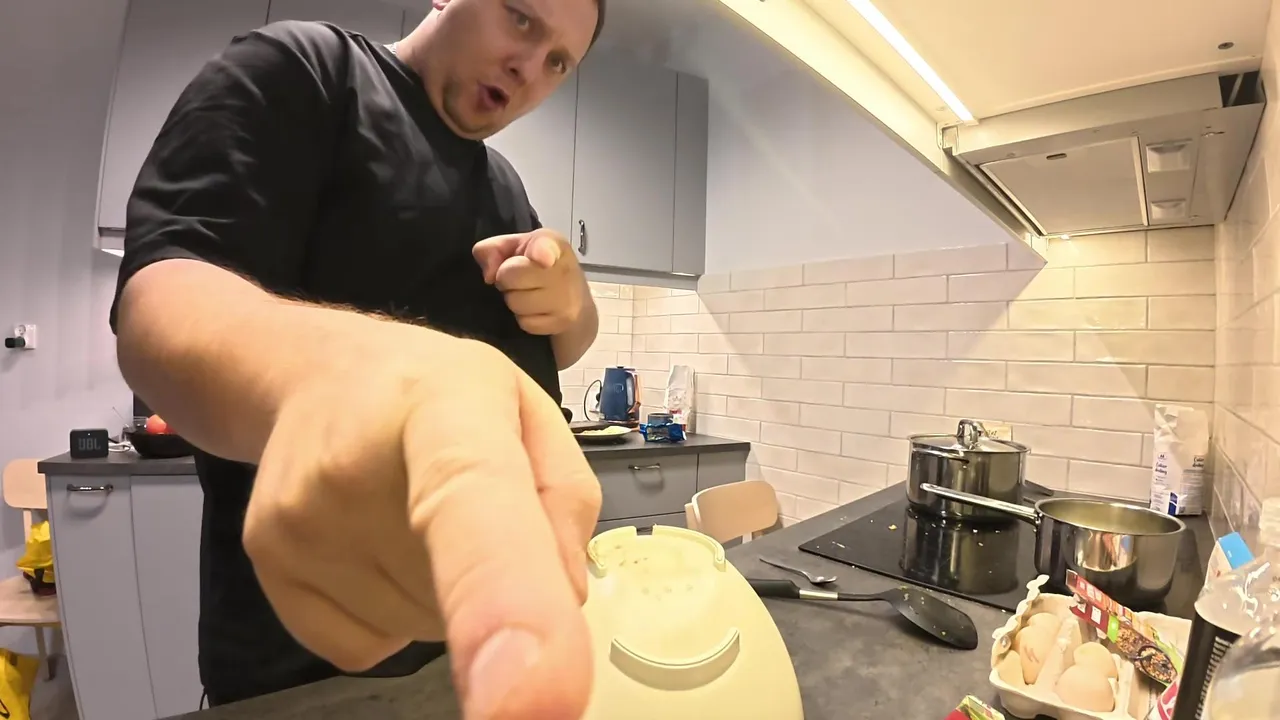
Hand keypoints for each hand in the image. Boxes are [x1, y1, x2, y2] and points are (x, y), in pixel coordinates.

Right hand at [243, 329, 601, 718]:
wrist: (315, 375)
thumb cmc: (434, 394)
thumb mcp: (525, 409)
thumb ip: (565, 499)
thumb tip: (564, 600)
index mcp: (445, 406)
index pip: (472, 499)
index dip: (504, 599)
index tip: (536, 699)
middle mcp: (355, 464)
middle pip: (463, 592)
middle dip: (490, 574)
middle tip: (463, 496)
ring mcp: (301, 519)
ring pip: (422, 626)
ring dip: (441, 592)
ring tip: (414, 509)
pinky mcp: (266, 561)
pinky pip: (366, 648)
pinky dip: (391, 617)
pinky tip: (381, 546)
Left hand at [473, 230, 586, 335]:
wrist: (577, 301)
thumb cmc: (540, 267)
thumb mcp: (517, 246)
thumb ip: (493, 249)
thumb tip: (488, 274)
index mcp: (553, 244)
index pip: (546, 246)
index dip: (541, 252)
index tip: (542, 259)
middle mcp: (563, 270)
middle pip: (509, 276)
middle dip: (506, 279)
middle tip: (519, 279)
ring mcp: (565, 300)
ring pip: (514, 302)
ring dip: (514, 299)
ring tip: (528, 293)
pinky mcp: (561, 323)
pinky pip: (525, 323)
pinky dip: (524, 318)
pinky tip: (536, 309)